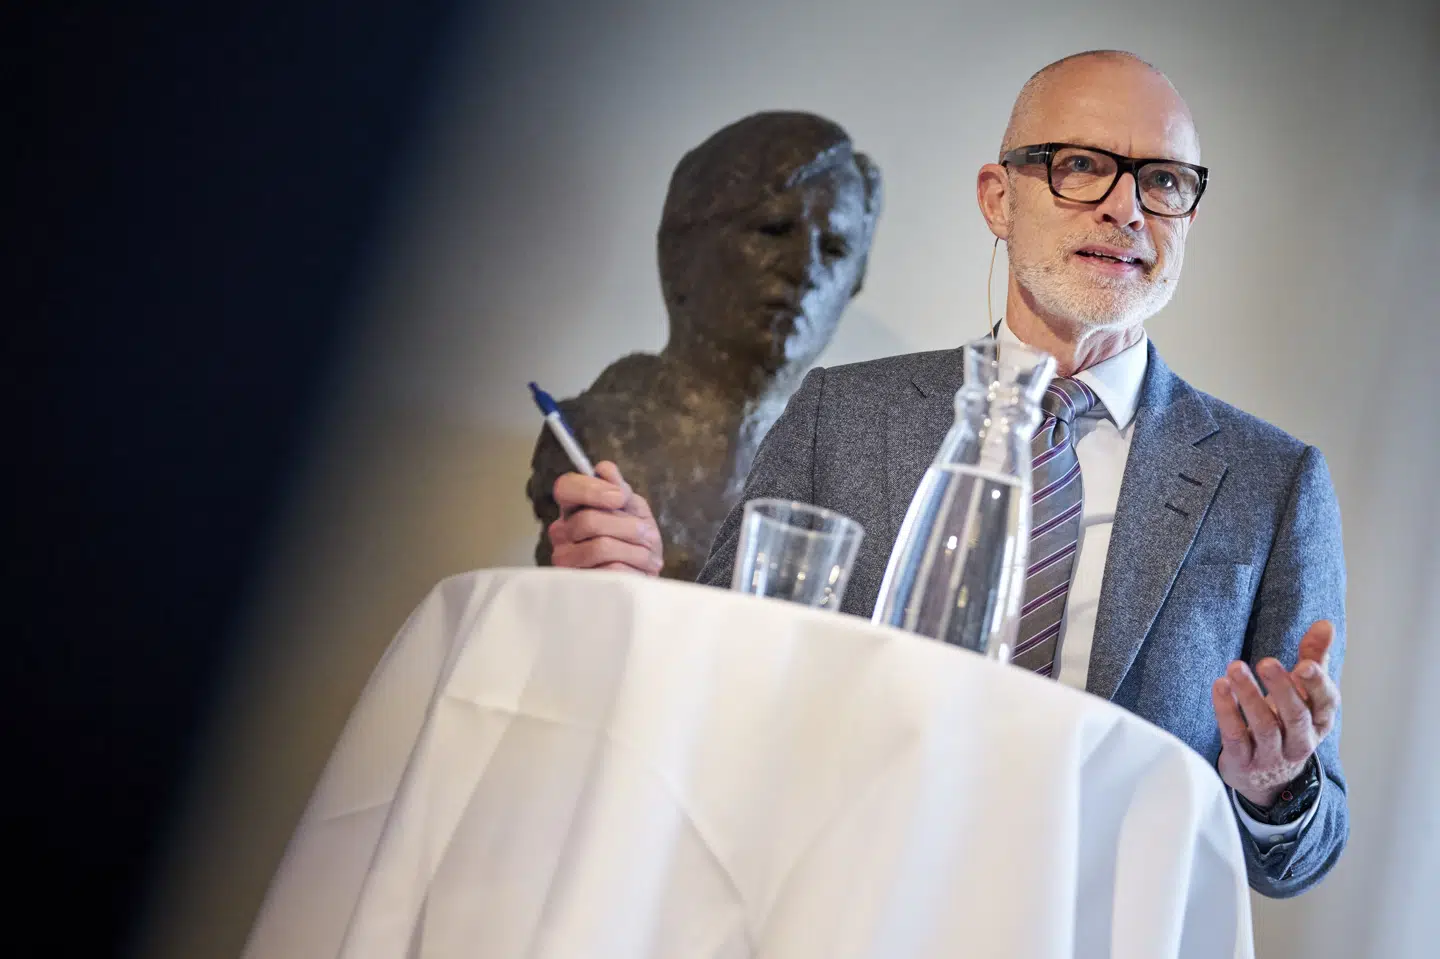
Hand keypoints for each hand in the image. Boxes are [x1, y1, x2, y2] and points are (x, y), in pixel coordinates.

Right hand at [548, 461, 662, 574]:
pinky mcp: (581, 585)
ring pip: (601, 546)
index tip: (620, 497)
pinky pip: (611, 570)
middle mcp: (562, 534)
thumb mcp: (634, 510)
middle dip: (629, 526)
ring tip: (647, 555)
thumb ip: (619, 489)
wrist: (644, 577)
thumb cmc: (636, 542)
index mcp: (573, 509)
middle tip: (647, 535)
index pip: (565, 487)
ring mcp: (566, 562)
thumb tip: (604, 470)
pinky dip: (634, 568)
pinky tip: (639, 571)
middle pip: (589, 520)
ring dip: (636, 549)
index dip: (592, 489)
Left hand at [1211, 620, 1339, 806]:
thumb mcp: (1303, 694)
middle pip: (1295, 715)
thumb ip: (1313, 659)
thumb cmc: (1286, 723)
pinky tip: (1220, 686)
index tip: (1306, 665)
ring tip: (1235, 668)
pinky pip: (1235, 735)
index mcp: (1318, 721)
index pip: (1325, 703)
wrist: (1266, 777)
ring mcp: (1272, 755)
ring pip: (1264, 726)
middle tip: (1267, 662)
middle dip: (1282, 688)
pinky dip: (1227, 711)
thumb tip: (1325, 624)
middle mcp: (1299, 740)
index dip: (1317, 685)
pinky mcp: (1243, 762)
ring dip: (1249, 695)